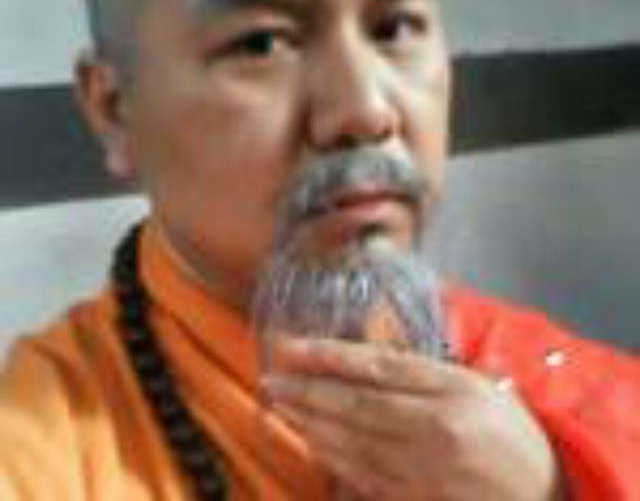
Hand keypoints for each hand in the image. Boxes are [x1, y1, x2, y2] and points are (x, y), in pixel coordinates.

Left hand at [264, 338, 564, 500]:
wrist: (544, 491)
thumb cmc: (509, 428)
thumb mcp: (476, 382)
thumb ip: (422, 369)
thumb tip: (366, 356)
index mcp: (452, 389)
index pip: (378, 367)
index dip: (330, 356)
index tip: (292, 346)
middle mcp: (435, 427)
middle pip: (356, 404)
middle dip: (307, 390)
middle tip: (272, 377)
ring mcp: (424, 468)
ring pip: (352, 441)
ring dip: (310, 422)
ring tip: (280, 404)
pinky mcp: (417, 498)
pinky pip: (363, 476)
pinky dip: (331, 457)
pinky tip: (310, 441)